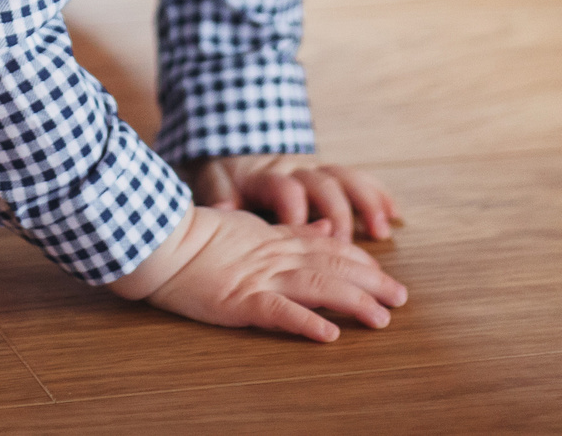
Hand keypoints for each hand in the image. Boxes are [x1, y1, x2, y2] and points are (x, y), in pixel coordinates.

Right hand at [112, 206, 407, 344]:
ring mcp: (260, 278)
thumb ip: (285, 231)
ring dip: (354, 302)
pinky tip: (329, 334)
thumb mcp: (247, 226)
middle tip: (401, 298)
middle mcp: (276, 256)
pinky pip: (279, 313)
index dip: (361, 260)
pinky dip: (306, 322)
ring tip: (381, 318)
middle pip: (334, 267)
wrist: (160, 241)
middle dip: (372, 282)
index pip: (329, 247)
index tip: (384, 274)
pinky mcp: (241, 300)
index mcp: (276, 239)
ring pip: (318, 286)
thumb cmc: (196, 234)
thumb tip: (321, 231)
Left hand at [190, 154, 404, 242]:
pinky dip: (378, 195)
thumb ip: (221, 195)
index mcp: (267, 175)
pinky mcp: (329, 174)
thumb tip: (225, 210)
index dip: (296, 211)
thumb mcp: (214, 182)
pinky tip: (395, 215)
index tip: (305, 237)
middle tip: (350, 248)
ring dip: (367, 206)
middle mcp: (296, 169)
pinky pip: (357, 180)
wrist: (235, 147)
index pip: (285, 189)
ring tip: (382, 233)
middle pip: (324, 187)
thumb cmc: (225, 176)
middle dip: (340, 216)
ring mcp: (316, 170)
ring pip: (346, 182)